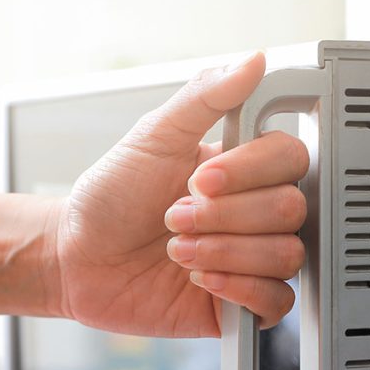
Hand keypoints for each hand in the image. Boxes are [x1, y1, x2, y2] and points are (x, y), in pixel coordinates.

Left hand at [47, 51, 308, 336]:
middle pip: (290, 210)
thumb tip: (252, 62)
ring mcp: (252, 259)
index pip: (290, 160)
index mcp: (245, 170)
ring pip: (285, 256)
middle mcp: (255, 214)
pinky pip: (276, 303)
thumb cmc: (111, 199)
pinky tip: (202, 280)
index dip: (249, 172)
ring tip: (180, 251)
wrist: (78, 259)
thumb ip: (205, 97)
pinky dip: (239, 290)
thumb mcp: (153, 137)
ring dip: (224, 253)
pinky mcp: (243, 306)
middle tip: (175, 217)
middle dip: (225, 217)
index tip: (201, 179)